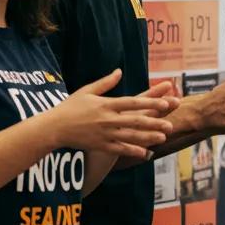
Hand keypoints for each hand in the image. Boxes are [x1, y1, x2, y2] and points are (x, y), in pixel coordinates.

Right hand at [49, 69, 173, 158]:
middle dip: (154, 123)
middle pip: (135, 120)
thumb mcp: (86, 91)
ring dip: (148, 137)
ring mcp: (104, 133)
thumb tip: (119, 71)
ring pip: (130, 136)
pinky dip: (133, 151)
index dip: (150, 103)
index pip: (132, 102)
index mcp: (105, 104)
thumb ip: (105, 82)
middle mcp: (107, 119)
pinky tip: (146, 153)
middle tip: (171, 125)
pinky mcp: (100, 145)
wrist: (53, 128)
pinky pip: (119, 149)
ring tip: (163, 137)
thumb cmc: (70, 107)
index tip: (165, 103)